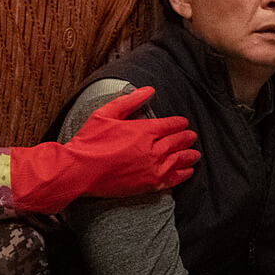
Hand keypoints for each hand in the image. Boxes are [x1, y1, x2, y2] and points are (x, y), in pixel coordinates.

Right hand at [11, 87, 200, 213]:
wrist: (79, 171)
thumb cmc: (89, 141)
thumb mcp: (106, 114)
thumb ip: (130, 101)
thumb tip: (149, 89)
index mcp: (143, 130)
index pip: (170, 125)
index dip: (179, 123)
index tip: (183, 123)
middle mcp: (152, 149)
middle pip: (177, 142)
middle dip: (186, 138)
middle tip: (192, 136)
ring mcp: (152, 168)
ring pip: (178, 160)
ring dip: (189, 156)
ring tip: (195, 154)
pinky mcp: (148, 184)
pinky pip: (172, 179)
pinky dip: (182, 174)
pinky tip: (187, 172)